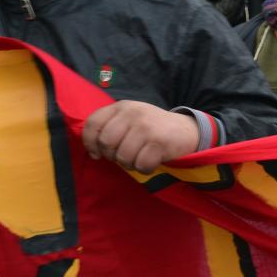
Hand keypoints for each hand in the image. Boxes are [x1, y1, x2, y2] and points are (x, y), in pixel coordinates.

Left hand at [82, 101, 199, 173]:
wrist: (186, 130)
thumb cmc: (152, 128)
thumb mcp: (130, 119)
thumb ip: (111, 126)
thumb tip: (92, 150)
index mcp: (122, 107)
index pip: (93, 123)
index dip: (90, 142)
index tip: (97, 153)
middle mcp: (133, 113)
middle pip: (106, 143)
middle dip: (112, 156)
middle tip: (124, 156)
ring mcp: (146, 127)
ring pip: (123, 157)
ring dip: (130, 164)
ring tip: (139, 157)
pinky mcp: (159, 142)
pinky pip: (141, 165)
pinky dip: (145, 169)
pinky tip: (152, 161)